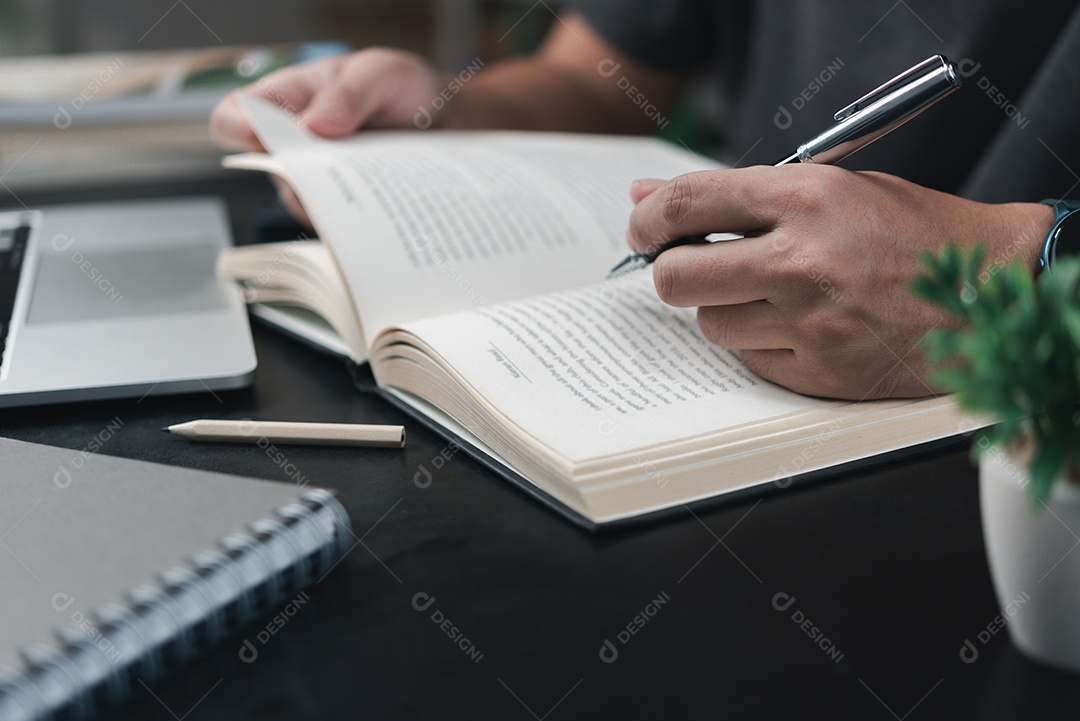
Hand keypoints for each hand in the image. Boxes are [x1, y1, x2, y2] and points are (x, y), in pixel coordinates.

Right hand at [210, 49, 442, 221]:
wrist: (442, 122)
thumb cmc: (401, 88)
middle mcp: (294, 144)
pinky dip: (358, 218)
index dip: (240, 131)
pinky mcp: (343, 207)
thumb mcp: (381, 73)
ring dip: (338, 200)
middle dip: (304, 175)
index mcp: (287, 99)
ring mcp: (316, 179)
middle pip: (271, 171)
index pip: (234, 117)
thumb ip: (349, 93)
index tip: (272, 142)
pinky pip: (338, 223)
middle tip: (347, 169)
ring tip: (379, 185)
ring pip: (306, 203)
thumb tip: (312, 127)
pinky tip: (387, 206)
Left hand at [626, 167, 1053, 399]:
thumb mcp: (829, 187)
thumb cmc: (908, 230)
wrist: (987, 290)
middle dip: (671, 271)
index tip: (643, 228)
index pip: (687, 203)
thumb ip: (735, 194)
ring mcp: (810, 324)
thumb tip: (646, 194)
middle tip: (691, 267)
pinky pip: (750, 362)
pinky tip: (799, 328)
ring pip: (709, 325)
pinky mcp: (820, 374)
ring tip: (769, 295)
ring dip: (723, 311)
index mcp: (805, 199)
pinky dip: (761, 345)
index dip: (647, 218)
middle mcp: (801, 262)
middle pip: (675, 277)